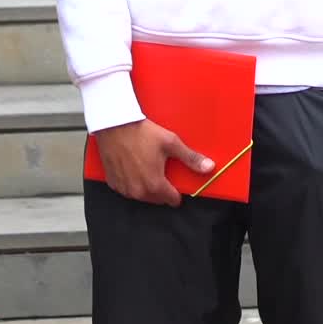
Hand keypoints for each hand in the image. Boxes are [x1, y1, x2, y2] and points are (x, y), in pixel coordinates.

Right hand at [95, 118, 213, 207]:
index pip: (172, 200)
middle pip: (157, 198)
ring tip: (146, 165)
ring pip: (141, 195)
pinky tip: (133, 167)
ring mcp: (124, 188)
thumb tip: (209, 167)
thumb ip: (190, 158)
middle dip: (161, 188)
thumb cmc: (141, 132)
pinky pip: (126, 189)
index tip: (175, 181)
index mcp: (155, 185)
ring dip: (145, 186)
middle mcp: (138, 191)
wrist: (114, 124)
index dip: (177, 191)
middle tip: (160, 168)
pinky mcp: (113, 183)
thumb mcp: (170, 143)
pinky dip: (131, 182)